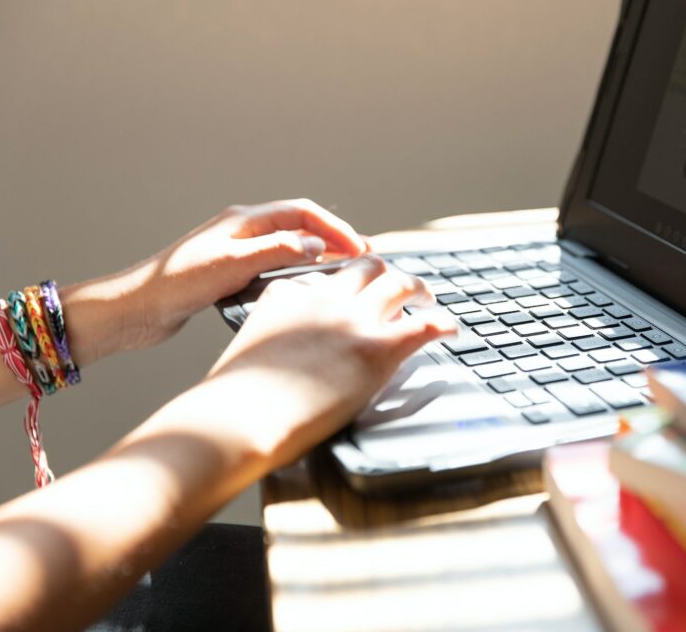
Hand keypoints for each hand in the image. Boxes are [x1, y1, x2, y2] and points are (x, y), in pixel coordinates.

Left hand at [121, 199, 368, 351]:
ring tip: (340, 273)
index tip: (359, 247)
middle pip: (299, 227)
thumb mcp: (233, 265)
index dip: (335, 228)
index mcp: (243, 220)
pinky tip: (304, 291)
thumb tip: (314, 246)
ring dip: (316, 257)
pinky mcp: (230, 275)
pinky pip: (274, 267)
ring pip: (288, 247)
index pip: (302, 213)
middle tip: (360, 258)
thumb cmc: (174, 284)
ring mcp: (236, 253)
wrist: (137, 309)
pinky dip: (297, 274)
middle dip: (332, 239)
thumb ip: (276, 252)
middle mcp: (242, 232)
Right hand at [203, 255, 456, 465]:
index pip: (324, 277)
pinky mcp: (377, 348)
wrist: (241, 416)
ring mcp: (353, 320)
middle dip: (385, 274)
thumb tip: (281, 359)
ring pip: (398, 284)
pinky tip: (450, 329)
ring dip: (418, 288)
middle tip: (400, 288)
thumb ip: (271, 339)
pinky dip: (442, 324)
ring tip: (428, 298)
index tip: (354, 292)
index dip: (344, 284)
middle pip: (366, 268)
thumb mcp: (247, 350)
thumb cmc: (235, 399)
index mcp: (288, 294)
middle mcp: (325, 298)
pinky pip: (423, 325)